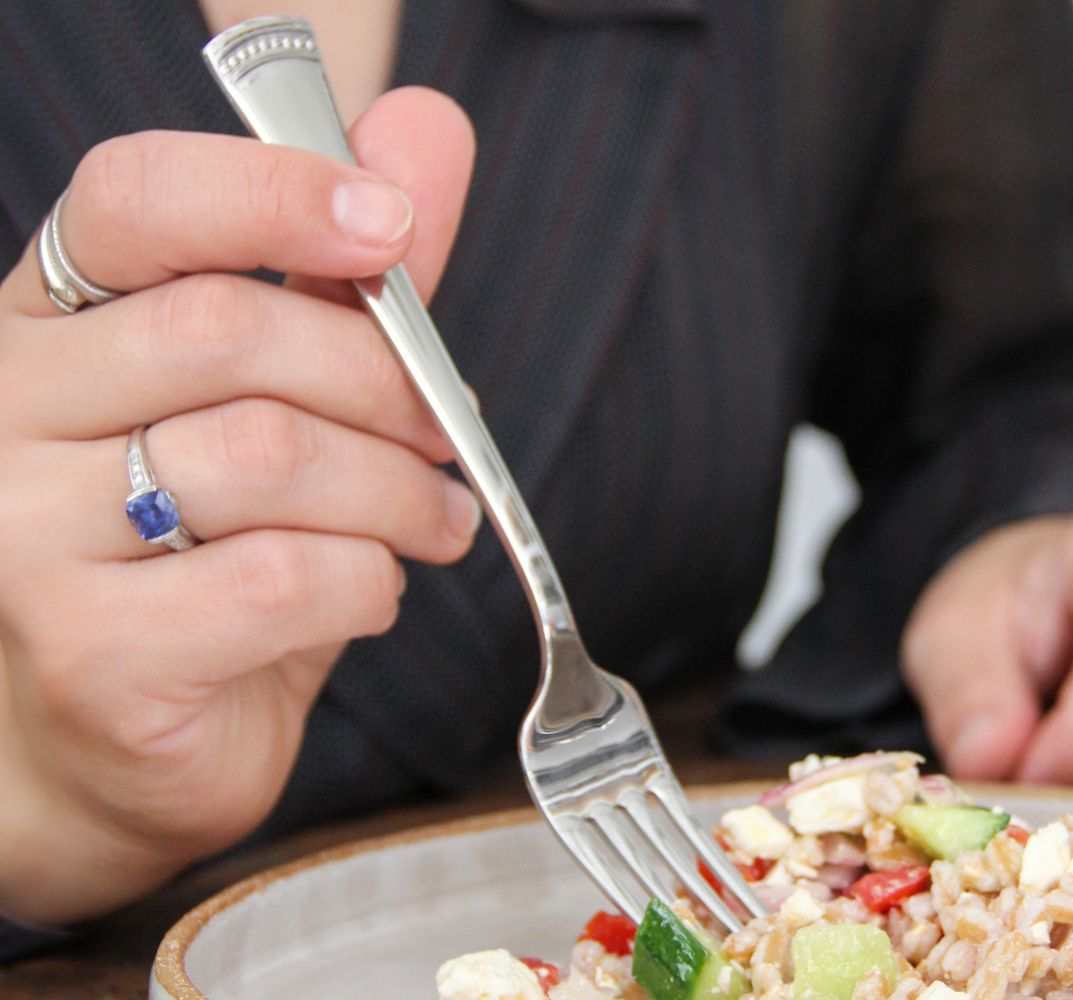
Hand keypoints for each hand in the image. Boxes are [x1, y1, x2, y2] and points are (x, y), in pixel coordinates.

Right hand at [0, 88, 477, 924]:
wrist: (118, 740)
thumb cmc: (203, 556)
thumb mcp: (282, 400)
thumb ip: (347, 275)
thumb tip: (424, 131)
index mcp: (49, 320)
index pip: (136, 202)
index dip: (274, 194)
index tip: (392, 228)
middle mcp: (6, 409)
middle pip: (230, 332)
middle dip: (384, 384)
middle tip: (447, 438)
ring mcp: (22, 532)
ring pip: (267, 456)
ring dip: (396, 493)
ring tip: (435, 521)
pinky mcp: (86, 647)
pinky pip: (282, 576)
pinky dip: (365, 581)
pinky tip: (365, 593)